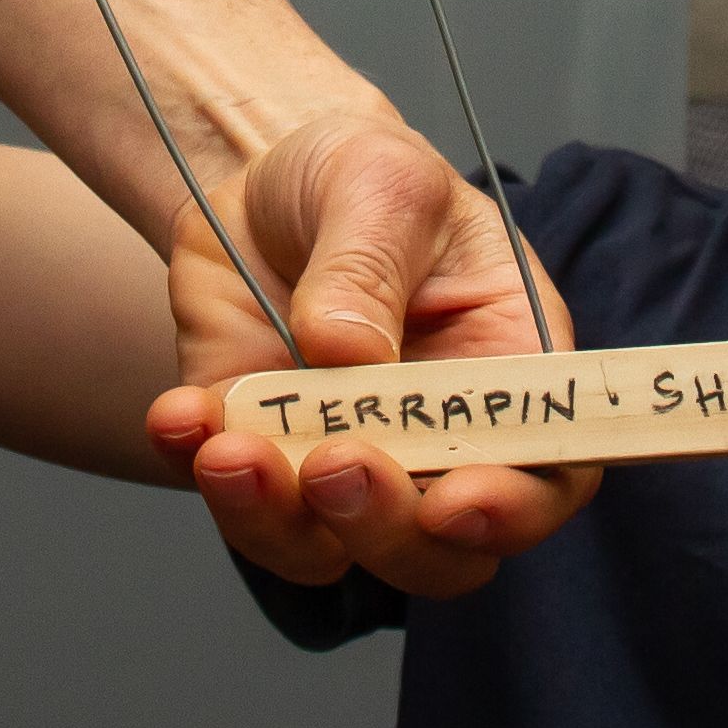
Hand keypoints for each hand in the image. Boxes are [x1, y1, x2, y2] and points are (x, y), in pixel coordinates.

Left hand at [146, 113, 594, 600]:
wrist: (257, 177)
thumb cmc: (359, 176)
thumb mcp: (380, 181)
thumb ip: (370, 262)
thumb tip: (347, 351)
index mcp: (507, 372)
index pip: (547, 474)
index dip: (515, 509)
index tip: (454, 502)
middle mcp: (435, 440)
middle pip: (441, 550)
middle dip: (388, 530)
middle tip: (334, 466)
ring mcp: (343, 460)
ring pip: (330, 551)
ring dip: (280, 522)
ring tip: (229, 452)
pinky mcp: (258, 457)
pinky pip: (236, 504)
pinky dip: (202, 475)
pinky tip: (180, 416)